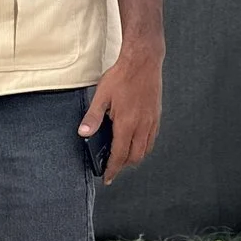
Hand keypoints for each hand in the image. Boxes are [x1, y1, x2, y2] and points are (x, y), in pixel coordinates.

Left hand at [82, 39, 162, 182]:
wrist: (143, 62)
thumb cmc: (122, 77)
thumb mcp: (101, 96)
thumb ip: (93, 117)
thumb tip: (84, 133)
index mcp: (127, 123)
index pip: (120, 154)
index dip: (113, 169)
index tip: (107, 178)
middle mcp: (142, 125)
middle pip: (135, 156)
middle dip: (123, 165)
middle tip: (112, 168)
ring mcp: (152, 121)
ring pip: (145, 149)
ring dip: (134, 156)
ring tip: (122, 157)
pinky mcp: (156, 116)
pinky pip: (151, 138)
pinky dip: (143, 146)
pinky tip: (134, 141)